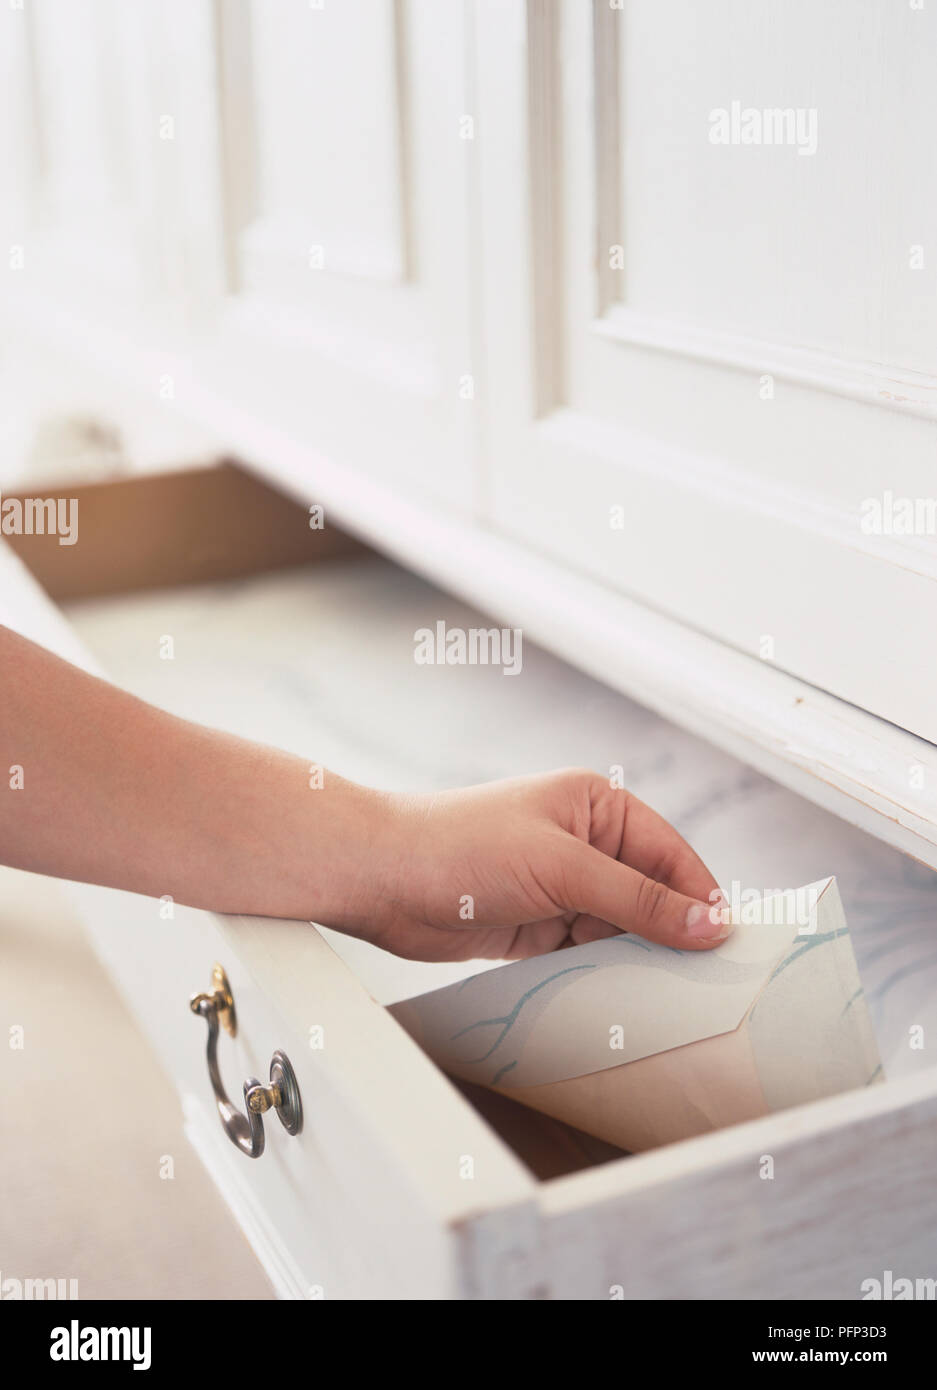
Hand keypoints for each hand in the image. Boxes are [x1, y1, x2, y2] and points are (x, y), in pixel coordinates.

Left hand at [339, 768, 729, 961]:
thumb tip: (711, 924)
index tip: (729, 948)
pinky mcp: (540, 926)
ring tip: (664, 999)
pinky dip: (604, 976)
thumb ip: (638, 899)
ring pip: (622, 930)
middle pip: (652, 895)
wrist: (381, 879)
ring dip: (637, 961)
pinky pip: (589, 954)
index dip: (700, 900)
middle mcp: (585, 842)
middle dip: (672, 936)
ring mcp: (562, 886)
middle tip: (705, 985)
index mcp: (597, 806)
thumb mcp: (561, 870)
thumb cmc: (461, 848)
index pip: (671, 855)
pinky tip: (619, 1000)